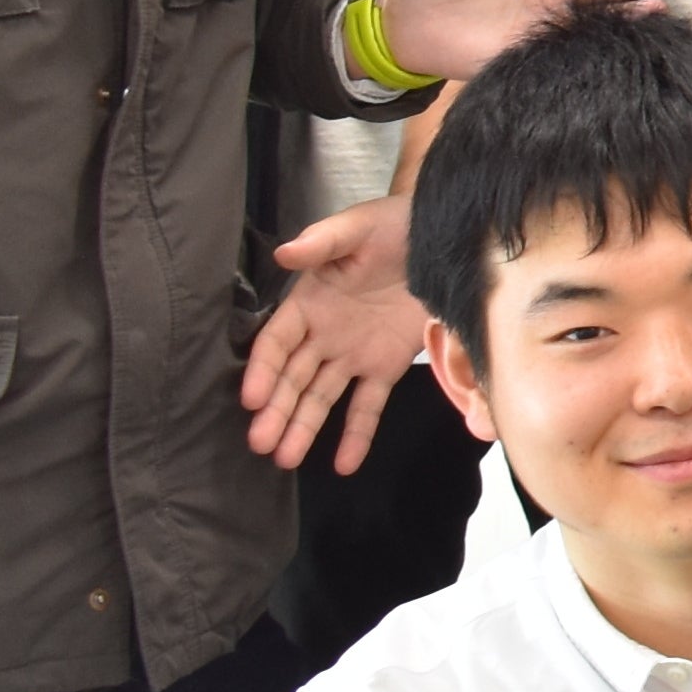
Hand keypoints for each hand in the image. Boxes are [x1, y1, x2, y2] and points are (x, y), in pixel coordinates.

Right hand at [242, 199, 432, 472]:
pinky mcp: (386, 366)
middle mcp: (323, 335)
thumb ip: (322, 243)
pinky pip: (368, 405)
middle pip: (292, 379)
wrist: (440, 237)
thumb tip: (285, 253)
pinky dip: (357, 434)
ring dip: (303, 428)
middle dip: (275, 411)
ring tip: (285, 460)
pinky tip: (344, 465)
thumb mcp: (356, 228)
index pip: (276, 343)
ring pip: (321, 397)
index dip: (262, 370)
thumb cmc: (391, 226)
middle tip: (261, 443)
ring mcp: (353, 354)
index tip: (250, 399)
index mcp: (307, 303)